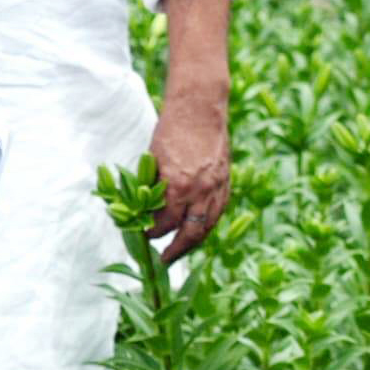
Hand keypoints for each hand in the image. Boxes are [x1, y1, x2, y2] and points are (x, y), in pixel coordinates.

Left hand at [147, 90, 232, 260]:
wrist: (200, 108)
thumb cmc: (171, 130)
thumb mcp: (153, 159)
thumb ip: (153, 186)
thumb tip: (144, 209)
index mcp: (177, 185)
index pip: (165, 223)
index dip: (153, 233)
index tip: (145, 237)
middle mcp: (199, 191)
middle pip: (189, 233)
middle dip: (176, 250)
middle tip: (164, 261)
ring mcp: (216, 188)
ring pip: (207, 226)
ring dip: (194, 242)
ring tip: (183, 250)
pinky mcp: (225, 182)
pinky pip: (217, 212)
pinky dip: (208, 225)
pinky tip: (199, 230)